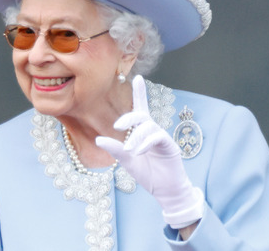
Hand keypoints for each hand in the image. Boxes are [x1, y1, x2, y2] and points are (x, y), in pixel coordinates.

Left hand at [95, 75, 203, 228]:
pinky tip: (139, 151)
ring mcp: (161, 137)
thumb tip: (99, 139)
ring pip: (147, 126)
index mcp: (141, 132)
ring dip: (136, 137)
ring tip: (130, 150)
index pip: (139, 109)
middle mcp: (152, 131)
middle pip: (141, 114)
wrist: (164, 190)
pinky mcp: (169, 145)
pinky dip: (145, 143)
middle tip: (116, 127)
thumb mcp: (127, 161)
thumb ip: (115, 150)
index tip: (138, 77)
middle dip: (128, 118)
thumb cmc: (147, 174)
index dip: (139, 93)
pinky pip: (157, 136)